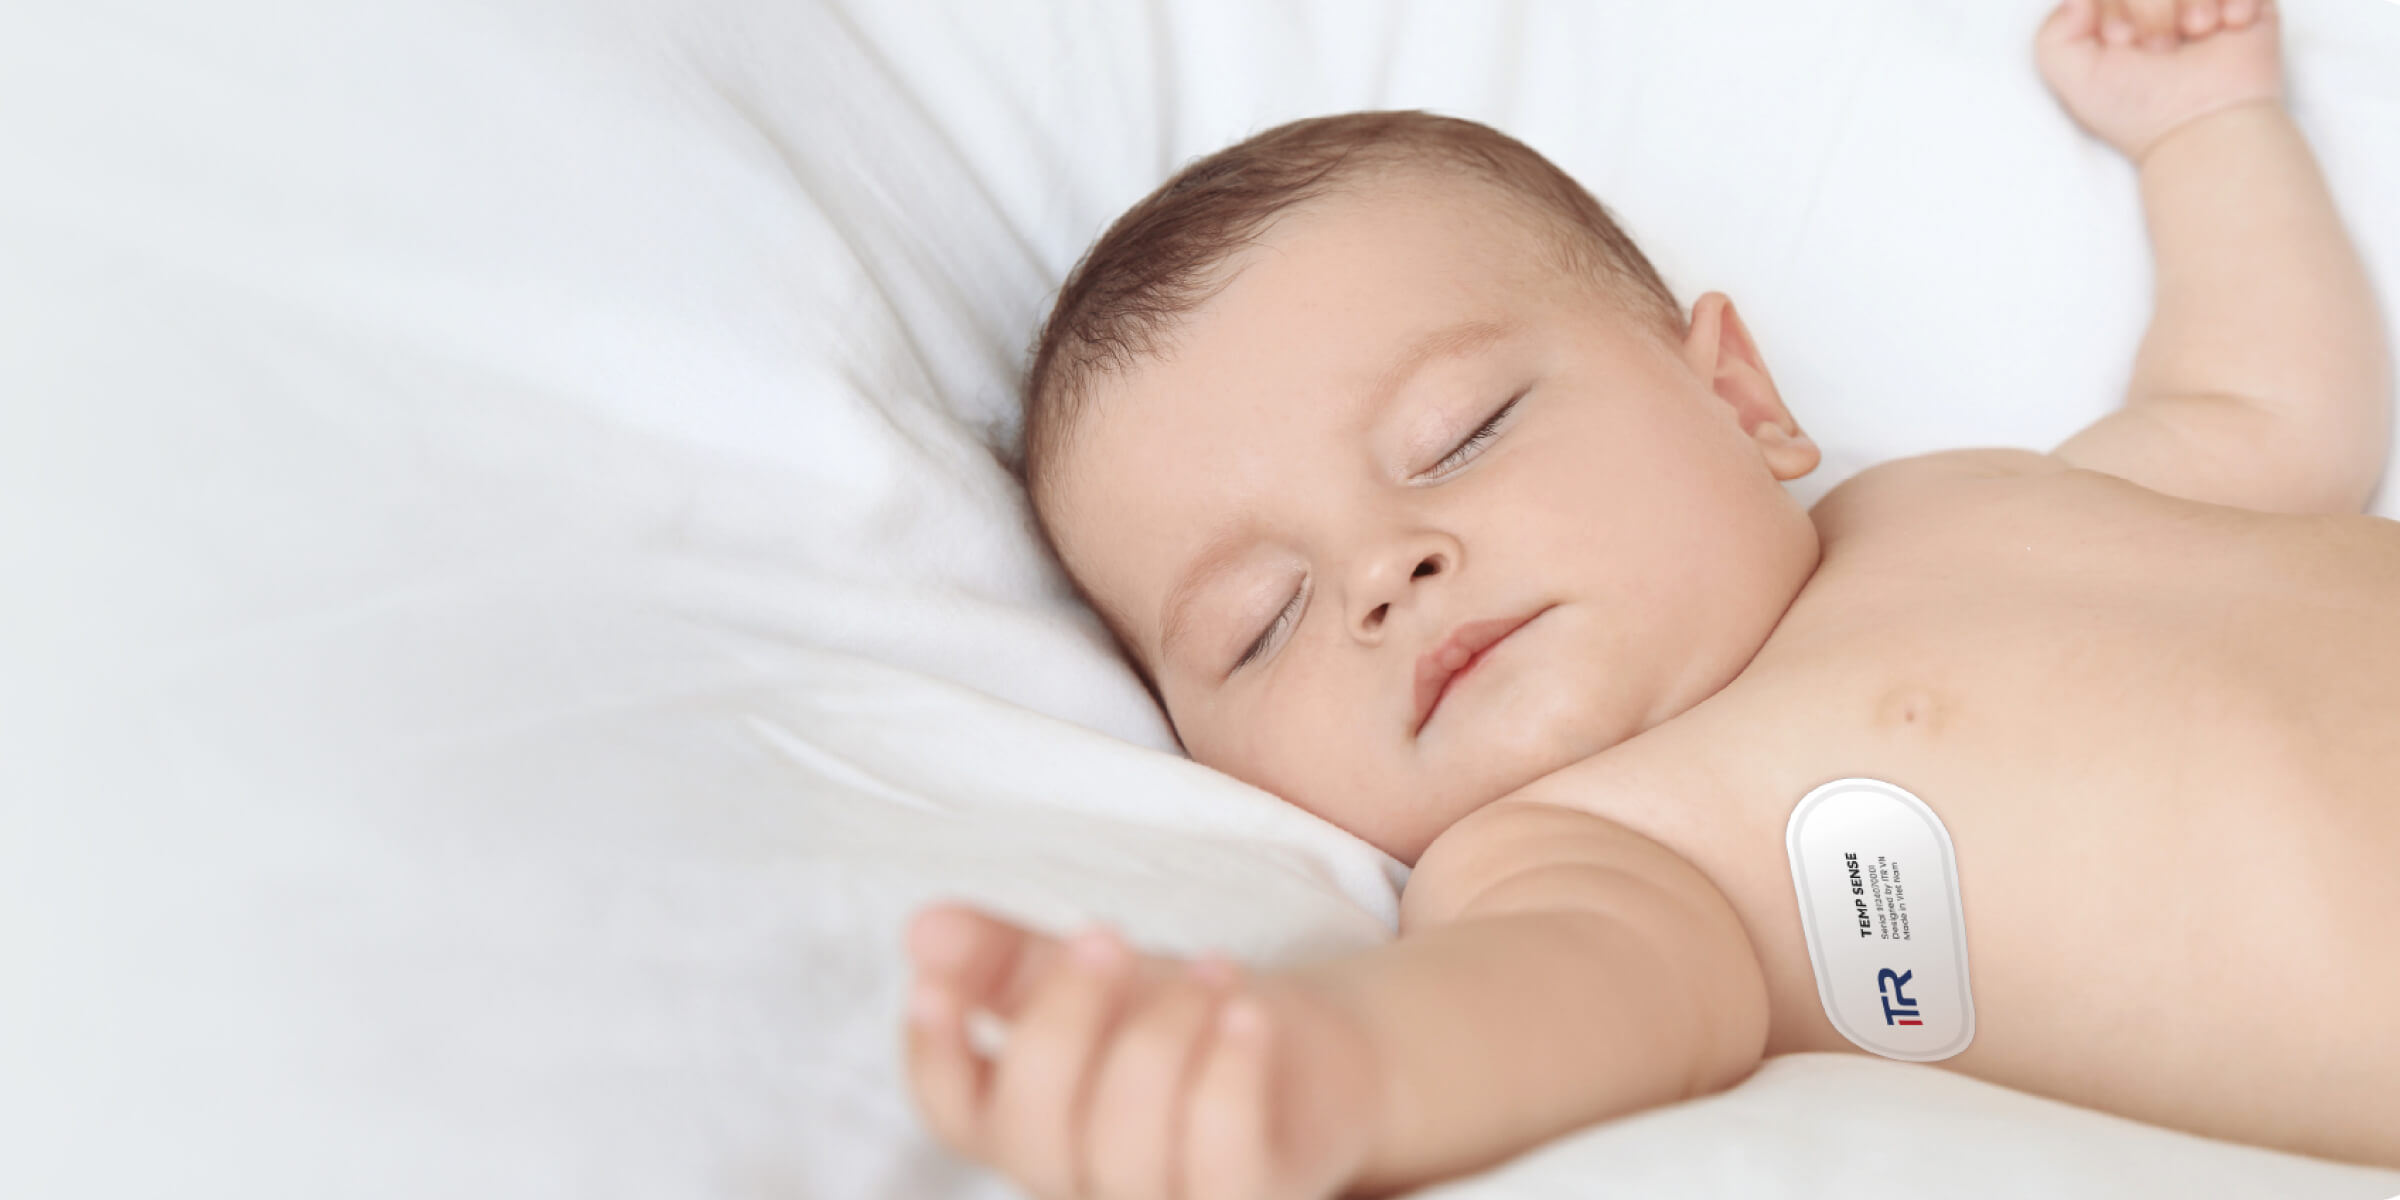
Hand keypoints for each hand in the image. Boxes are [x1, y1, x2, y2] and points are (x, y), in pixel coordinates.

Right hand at [902, 903, 1383, 1199]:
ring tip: (1211, 964)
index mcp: (1026, 1126)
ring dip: (1162, 1032)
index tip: (932, 985)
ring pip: (1125, 1145)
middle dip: (1061, 1017)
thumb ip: (1005, 956)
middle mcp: (1082, 1180)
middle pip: (1031, 1126)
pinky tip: (1246, 1010)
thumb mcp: (1091, 975)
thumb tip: (922, 930)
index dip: (933, 1057)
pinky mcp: (1250, 1196)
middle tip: (1106, 933)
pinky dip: (1230, 1075)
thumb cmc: (1181, 1021)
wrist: (1314, 1057)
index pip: (953, 1113)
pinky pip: (1223, 1159)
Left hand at [2035, 0, 2284, 163]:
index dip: (2114, 4)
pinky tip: (2228, 27)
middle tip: (2160, 47)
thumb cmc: (2138, 107)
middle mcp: (2159, 7)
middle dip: (2151, 7)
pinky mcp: (2248, 3)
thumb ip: (2053, 34)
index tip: (2121, 42)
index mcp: (2118, 15)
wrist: (2203, 125)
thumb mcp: (2072, 77)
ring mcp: (2202, 3)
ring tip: (2196, 33)